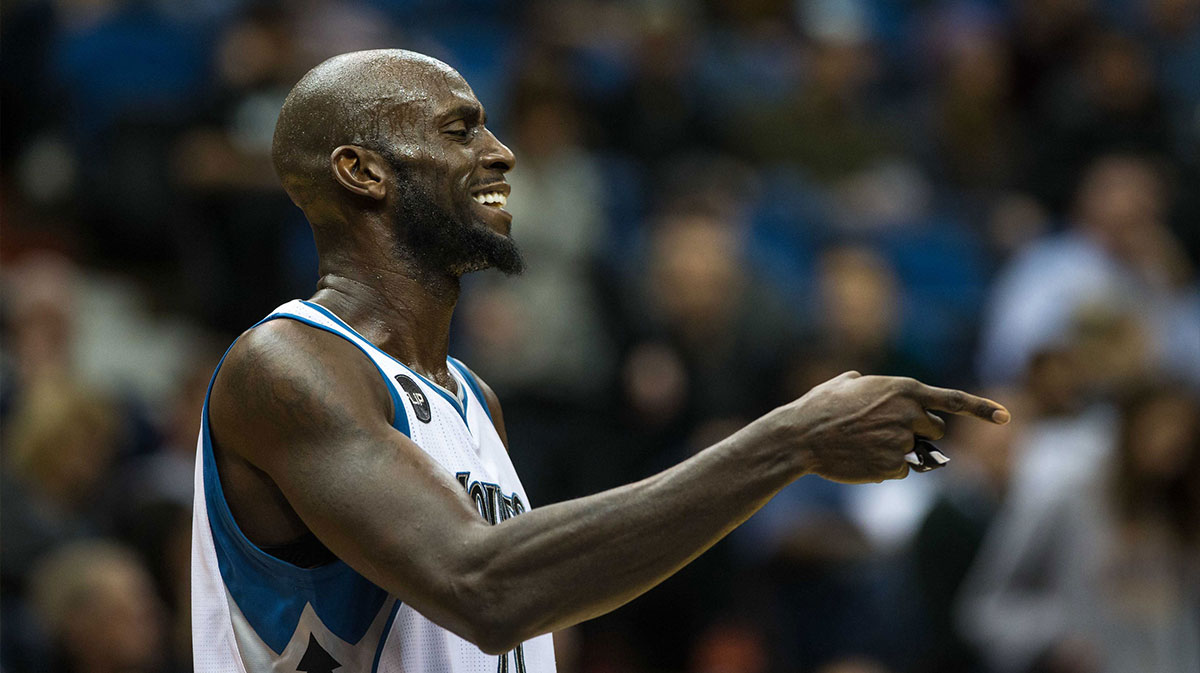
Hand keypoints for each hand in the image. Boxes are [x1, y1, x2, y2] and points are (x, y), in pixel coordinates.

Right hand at [773, 371, 1009, 483]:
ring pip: (917, 453)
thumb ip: (868, 384)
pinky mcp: (892, 465)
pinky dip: (885, 468)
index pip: (952, 400)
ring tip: (865, 445)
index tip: (1005, 417)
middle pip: (934, 431)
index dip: (982, 409)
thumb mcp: (845, 383)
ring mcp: (902, 441)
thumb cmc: (818, 407)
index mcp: (903, 389)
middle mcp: (908, 414)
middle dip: (916, 432)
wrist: (801, 436)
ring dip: (899, 451)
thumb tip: (864, 384)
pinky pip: (902, 471)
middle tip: (882, 430)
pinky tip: (861, 459)